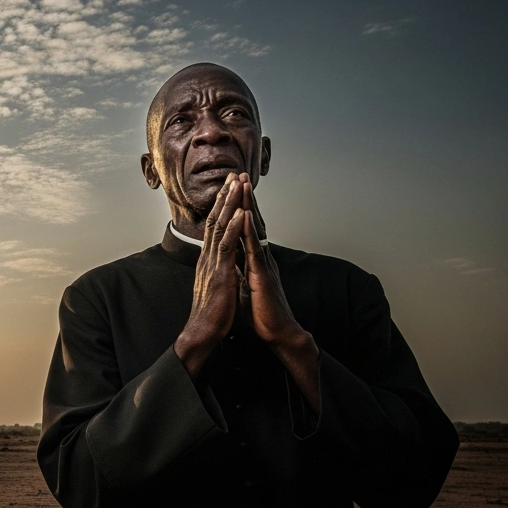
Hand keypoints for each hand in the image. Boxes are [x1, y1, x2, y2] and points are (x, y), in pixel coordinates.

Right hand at [174, 172, 247, 377]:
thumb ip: (219, 269)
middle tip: (233, 175)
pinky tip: (239, 214)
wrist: (202, 331)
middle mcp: (208, 257)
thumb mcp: (216, 285)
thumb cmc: (211, 312)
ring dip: (229, 204)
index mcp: (209, 259)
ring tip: (237, 184)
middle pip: (215, 220)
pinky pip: (227, 247)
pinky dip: (233, 229)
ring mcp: (213, 264)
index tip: (230, 188)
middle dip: (225, 196)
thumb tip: (224, 261)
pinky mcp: (219, 274)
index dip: (222, 206)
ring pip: (220, 227)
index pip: (215, 226)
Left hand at [240, 203, 320, 407]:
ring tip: (243, 185)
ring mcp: (262, 263)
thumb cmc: (262, 311)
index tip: (232, 189)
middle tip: (240, 175)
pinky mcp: (262, 274)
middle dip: (245, 199)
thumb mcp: (244, 285)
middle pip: (252, 222)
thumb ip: (240, 269)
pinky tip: (246, 215)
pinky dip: (249, 230)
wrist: (276, 331)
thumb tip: (231, 260)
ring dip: (249, 206)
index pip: (246, 228)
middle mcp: (260, 256)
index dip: (240, 209)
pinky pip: (254, 248)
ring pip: (255, 230)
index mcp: (254, 259)